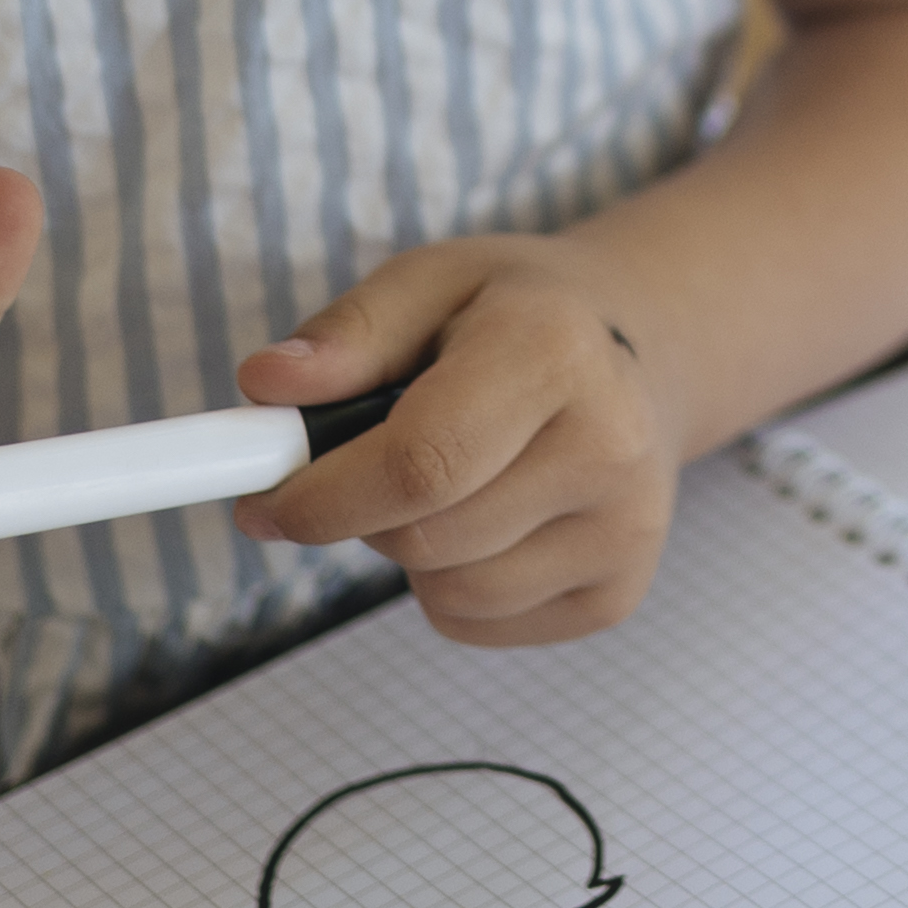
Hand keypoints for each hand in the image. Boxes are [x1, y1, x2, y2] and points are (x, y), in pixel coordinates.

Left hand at [233, 238, 677, 644]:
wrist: (642, 353)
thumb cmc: (516, 316)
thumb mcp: (430, 283)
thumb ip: (347, 334)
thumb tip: (265, 386)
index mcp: (555, 352)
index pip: (421, 463)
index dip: (323, 497)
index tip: (264, 502)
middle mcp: (610, 446)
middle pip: (425, 539)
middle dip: (360, 516)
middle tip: (359, 468)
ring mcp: (625, 530)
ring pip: (448, 592)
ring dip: (409, 551)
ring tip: (446, 481)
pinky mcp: (618, 594)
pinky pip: (478, 623)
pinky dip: (450, 586)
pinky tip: (486, 518)